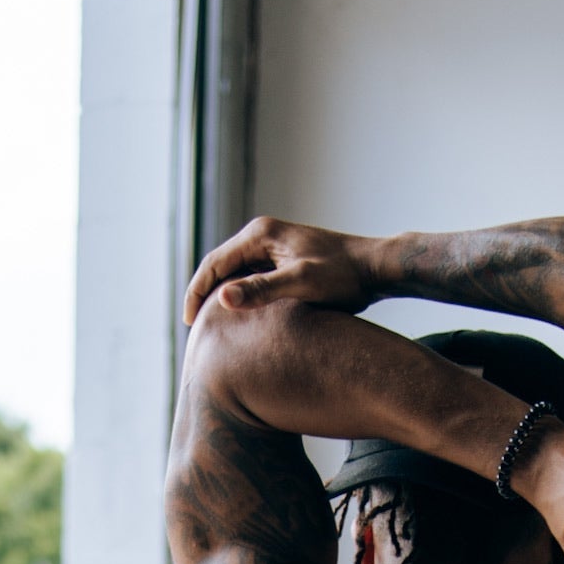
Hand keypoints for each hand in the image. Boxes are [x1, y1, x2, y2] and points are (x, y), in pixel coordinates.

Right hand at [183, 217, 377, 325]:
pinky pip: (252, 278)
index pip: (214, 263)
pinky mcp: (283, 259)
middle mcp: (262, 235)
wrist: (373, 267)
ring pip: (236, 273)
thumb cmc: (342, 276)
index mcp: (259, 234)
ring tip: (211, 326)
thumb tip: (222, 298)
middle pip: (221, 266)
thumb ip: (262, 290)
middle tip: (193, 328)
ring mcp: (273, 246)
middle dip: (204, 295)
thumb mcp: (301, 284)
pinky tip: (240, 319)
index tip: (189, 322)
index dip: (197, 292)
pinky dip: (241, 296)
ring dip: (221, 297)